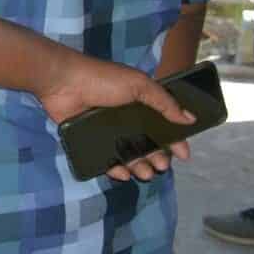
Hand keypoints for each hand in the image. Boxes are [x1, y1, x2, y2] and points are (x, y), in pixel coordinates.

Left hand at [37, 52, 194, 182]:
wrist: (63, 82)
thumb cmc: (102, 80)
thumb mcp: (138, 85)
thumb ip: (164, 102)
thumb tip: (190, 119)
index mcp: (139, 103)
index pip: (162, 125)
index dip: (174, 140)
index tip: (183, 155)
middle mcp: (125, 118)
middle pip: (147, 144)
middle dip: (157, 157)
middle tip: (161, 165)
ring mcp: (107, 131)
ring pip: (129, 155)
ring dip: (139, 166)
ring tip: (144, 172)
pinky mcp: (90, 141)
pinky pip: (106, 160)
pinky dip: (116, 169)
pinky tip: (123, 173)